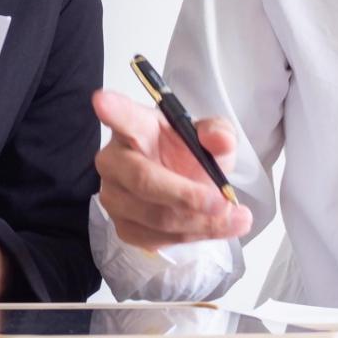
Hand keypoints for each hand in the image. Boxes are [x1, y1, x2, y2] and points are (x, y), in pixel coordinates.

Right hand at [91, 88, 251, 250]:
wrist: (187, 190)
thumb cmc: (189, 155)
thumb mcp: (212, 139)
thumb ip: (218, 134)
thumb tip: (219, 139)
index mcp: (135, 126)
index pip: (121, 116)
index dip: (111, 108)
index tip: (102, 100)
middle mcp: (114, 160)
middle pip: (143, 179)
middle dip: (187, 195)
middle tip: (223, 201)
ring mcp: (113, 195)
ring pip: (155, 215)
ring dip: (199, 222)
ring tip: (235, 218)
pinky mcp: (122, 226)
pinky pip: (157, 238)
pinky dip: (191, 236)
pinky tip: (214, 227)